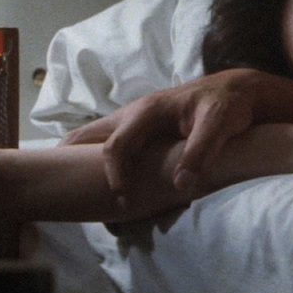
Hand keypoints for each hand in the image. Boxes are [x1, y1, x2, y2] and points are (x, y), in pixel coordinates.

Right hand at [72, 70, 264, 195]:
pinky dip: (97, 165)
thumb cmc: (227, 106)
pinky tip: (100, 188)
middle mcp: (132, 114)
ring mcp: (133, 123)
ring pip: (94, 141)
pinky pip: (109, 147)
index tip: (121, 200)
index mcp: (147, 111)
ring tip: (72, 195)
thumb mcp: (219, 125)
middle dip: (67, 161)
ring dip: (79, 164)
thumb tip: (181, 184)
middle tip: (55, 192)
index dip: (114, 174)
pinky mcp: (140, 132)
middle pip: (86, 136)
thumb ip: (201, 151)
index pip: (116, 145)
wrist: (237, 92)